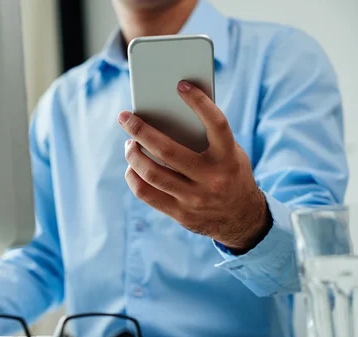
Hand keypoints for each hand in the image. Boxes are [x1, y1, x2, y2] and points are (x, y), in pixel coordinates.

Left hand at [118, 81, 271, 252]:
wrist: (242, 219)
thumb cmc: (230, 175)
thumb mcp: (231, 155)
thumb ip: (208, 138)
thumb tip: (170, 111)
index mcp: (228, 158)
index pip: (217, 124)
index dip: (200, 102)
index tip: (181, 85)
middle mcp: (212, 179)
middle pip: (168, 151)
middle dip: (141, 131)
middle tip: (125, 117)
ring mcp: (195, 199)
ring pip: (152, 173)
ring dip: (133, 155)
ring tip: (129, 143)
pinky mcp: (181, 214)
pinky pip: (147, 194)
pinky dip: (134, 177)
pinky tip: (132, 166)